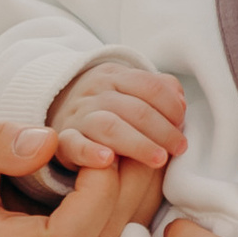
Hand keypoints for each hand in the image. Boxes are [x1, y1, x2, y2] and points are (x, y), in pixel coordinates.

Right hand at [50, 61, 187, 173]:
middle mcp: (96, 93)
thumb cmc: (106, 103)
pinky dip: (91, 152)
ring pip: (110, 126)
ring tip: (158, 159)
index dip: (171, 106)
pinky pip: (74, 144)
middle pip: (135, 109)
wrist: (55, 107)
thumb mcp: (129, 87)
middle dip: (163, 130)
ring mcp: (78, 116)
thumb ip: (158, 89)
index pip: (149, 86)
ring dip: (139, 144)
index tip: (182, 124)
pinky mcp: (63, 140)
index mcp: (115, 76)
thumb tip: (181, 101)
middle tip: (179, 148)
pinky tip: (107, 160)